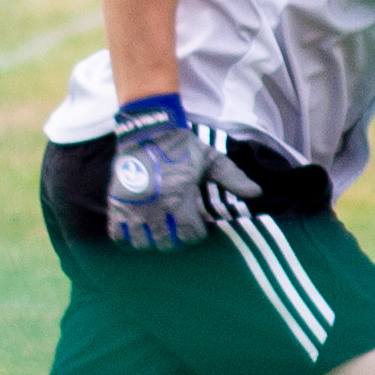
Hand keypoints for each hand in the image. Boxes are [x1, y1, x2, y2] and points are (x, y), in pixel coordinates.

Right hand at [105, 95, 238, 248]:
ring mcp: (134, 207)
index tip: (197, 225)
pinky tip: (137, 232)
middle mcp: (156, 207)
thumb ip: (233, 178)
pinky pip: (118, 236)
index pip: (191, 235)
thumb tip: (257, 193)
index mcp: (180, 198)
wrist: (148, 130)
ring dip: (152, 241)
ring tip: (158, 231)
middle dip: (175, 239)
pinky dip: (128, 239)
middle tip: (177, 229)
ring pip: (143, 244)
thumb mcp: (211, 159)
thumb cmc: (182, 146)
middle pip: (167, 243)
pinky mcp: (116, 204)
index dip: (197, 233)